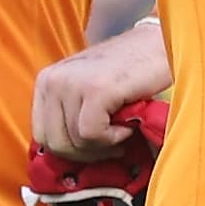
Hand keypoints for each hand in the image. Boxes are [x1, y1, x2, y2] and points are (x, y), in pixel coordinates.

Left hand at [33, 18, 174, 157]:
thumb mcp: (86, 91)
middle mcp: (53, 80)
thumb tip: (65, 161)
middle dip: (87, 153)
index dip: (70, 150)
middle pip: (56, 144)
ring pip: (76, 142)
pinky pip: (92, 135)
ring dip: (105, 144)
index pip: (42, 136)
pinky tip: (128, 124)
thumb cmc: (129, 72)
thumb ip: (70, 116)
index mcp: (46, 81)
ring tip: (123, 126)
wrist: (162, 44)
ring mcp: (72, 83)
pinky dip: (114, 138)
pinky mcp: (95, 90)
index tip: (95, 147)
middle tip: (112, 143)